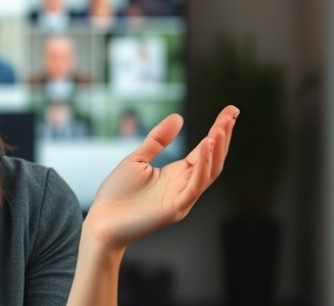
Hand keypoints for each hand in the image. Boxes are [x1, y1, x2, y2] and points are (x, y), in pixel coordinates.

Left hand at [84, 105, 238, 249]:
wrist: (101, 222)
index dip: (218, 131)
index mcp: (178, 175)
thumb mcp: (137, 159)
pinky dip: (202, 166)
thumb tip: (178, 117)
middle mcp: (185, 186)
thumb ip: (157, 140)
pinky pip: (195, 186)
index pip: (204, 150)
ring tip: (221, 127)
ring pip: (209, 172)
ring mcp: (183, 198)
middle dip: (223, 136)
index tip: (230, 110)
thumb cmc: (117, 194)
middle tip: (232, 113)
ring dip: (217, 149)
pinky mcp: (176, 208)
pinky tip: (205, 147)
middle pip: (213, 159)